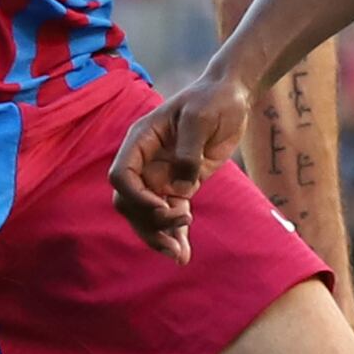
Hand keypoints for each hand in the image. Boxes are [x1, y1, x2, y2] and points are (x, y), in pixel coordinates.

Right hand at [110, 73, 252, 260]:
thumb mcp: (200, 117)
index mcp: (141, 142)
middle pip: (131, 203)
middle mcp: (146, 162)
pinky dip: (176, 234)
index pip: (121, 176)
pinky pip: (172, 214)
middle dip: (147, 225)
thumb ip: (188, 151)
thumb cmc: (212, 99)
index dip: (136, 197)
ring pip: (149, 215)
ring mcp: (162, 176)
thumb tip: (182, 187)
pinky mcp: (182, 186)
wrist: (232, 98)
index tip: (163, 207)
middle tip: (173, 240)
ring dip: (159, 237)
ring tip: (178, 256)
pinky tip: (183, 253)